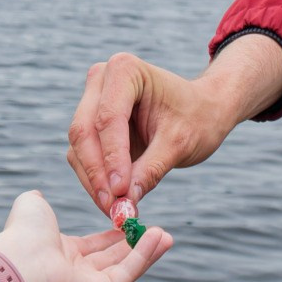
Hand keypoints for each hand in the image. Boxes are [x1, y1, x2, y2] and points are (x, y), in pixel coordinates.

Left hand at [0, 189, 174, 281]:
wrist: (18, 262)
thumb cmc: (23, 234)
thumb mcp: (33, 206)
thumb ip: (38, 200)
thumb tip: (37, 195)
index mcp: (60, 254)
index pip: (94, 246)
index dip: (114, 234)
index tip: (131, 221)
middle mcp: (75, 273)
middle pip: (113, 259)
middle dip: (136, 244)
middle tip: (158, 230)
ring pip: (125, 267)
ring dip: (147, 251)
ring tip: (167, 235)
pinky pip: (127, 273)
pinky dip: (144, 256)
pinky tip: (159, 237)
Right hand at [65, 37, 281, 217]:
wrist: (203, 111)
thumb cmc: (197, 118)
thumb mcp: (180, 143)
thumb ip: (151, 169)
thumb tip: (125, 202)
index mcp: (125, 70)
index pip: (108, 118)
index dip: (112, 158)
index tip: (120, 192)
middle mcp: (101, 80)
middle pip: (84, 132)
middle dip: (98, 173)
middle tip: (113, 208)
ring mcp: (91, 101)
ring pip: (79, 148)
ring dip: (94, 182)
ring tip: (117, 210)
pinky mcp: (90, 125)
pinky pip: (82, 157)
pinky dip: (95, 181)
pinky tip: (113, 202)